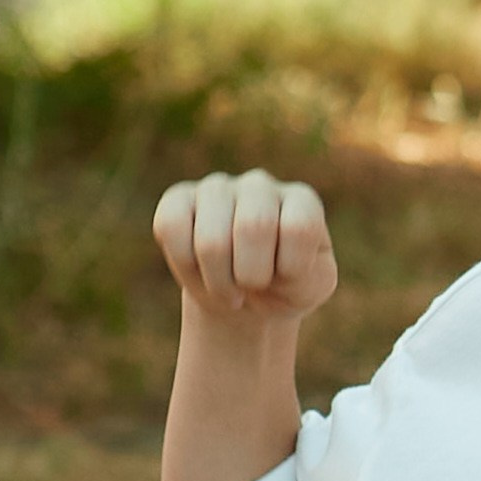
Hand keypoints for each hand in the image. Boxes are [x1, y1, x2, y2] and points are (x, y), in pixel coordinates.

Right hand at [153, 169, 337, 323]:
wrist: (244, 296)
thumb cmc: (282, 289)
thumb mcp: (310, 290)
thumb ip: (309, 274)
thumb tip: (279, 260)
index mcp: (301, 201)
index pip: (299, 228)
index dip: (290, 269)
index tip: (286, 279)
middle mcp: (259, 184)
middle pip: (253, 226)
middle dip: (251, 277)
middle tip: (250, 289)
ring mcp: (217, 187)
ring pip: (211, 240)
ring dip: (218, 282)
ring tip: (227, 288)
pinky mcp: (178, 198)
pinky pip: (170, 227)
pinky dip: (185, 266)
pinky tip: (199, 270)